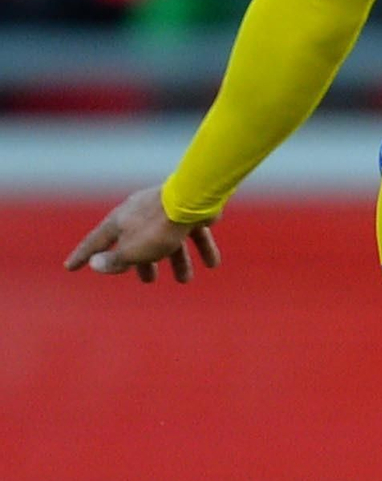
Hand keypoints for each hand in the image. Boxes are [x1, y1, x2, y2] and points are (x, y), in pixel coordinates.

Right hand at [65, 185, 220, 285]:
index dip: (82, 256)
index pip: (95, 242)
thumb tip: (95, 264)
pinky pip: (193, 232)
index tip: (69, 268)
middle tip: (148, 280)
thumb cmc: (158, 228)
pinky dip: (202, 248)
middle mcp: (139, 214)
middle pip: (137, 242)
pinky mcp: (188, 211)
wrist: (191, 199)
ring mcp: (164, 211)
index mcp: (120, 222)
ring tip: (185, 279)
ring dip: (177, 261)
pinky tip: (212, 262)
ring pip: (168, 240)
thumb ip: (115, 259)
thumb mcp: (133, 250)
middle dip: (142, 263)